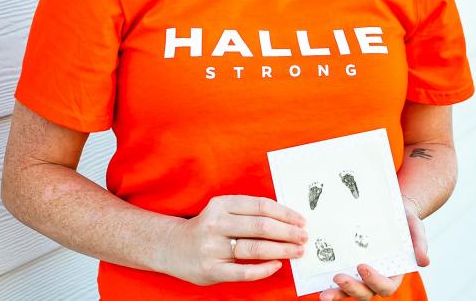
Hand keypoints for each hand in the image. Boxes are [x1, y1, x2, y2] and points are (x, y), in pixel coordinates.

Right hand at [164, 194, 307, 285]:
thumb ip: (247, 211)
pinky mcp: (212, 270)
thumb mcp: (222, 210)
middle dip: (288, 232)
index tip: (301, 220)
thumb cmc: (206, 227)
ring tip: (297, 251)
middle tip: (304, 237)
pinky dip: (264, 269)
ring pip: (255, 248)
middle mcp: (216, 223)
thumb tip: (286, 217)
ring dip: (281, 250)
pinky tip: (277, 265)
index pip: (261, 206)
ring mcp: (213, 248)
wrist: (171, 246)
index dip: (285, 213)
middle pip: (261, 226)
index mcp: (221, 204)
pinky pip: (244, 271)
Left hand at [320, 197, 429, 300]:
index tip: (363, 266)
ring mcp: (361, 274)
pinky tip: (316, 280)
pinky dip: (328, 282)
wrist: (391, 208)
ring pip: (350, 291)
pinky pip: (339, 278)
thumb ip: (419, 244)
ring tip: (323, 293)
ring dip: (337, 294)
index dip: (375, 280)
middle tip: (338, 277)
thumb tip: (424, 262)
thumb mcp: (415, 227)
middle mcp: (377, 277)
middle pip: (365, 293)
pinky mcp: (349, 265)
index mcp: (394, 272)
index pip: (386, 286)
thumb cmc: (405, 220)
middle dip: (352, 289)